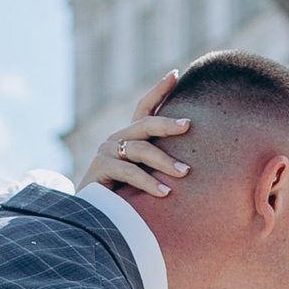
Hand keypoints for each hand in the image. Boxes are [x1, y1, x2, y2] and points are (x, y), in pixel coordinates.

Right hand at [78, 72, 190, 200]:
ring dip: (164, 161)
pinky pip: (129, 172)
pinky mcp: (101, 167)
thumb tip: (195, 163)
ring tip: (185, 173)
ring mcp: (107, 151)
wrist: (94, 215)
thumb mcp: (146, 175)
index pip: (145, 107)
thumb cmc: (125, 195)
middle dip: (167, 123)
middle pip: (145, 123)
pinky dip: (148, 182)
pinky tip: (165, 192)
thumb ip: (160, 164)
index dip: (159, 90)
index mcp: (129, 136)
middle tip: (189, 126)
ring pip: (140, 149)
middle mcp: (117, 138)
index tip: (175, 73)